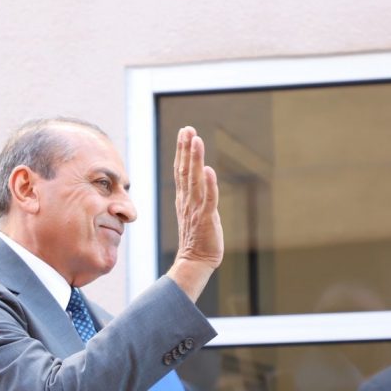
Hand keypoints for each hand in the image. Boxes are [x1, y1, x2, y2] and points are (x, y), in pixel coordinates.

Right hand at [167, 126, 222, 301]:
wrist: (196, 261)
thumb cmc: (198, 239)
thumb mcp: (194, 213)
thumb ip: (196, 196)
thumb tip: (201, 179)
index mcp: (184, 199)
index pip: (181, 170)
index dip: (182, 151)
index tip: (184, 132)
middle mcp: (187, 201)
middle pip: (185, 170)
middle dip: (186, 149)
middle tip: (187, 129)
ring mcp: (195, 210)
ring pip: (194, 181)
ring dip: (195, 160)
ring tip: (196, 140)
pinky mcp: (206, 219)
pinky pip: (208, 200)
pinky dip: (209, 185)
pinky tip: (209, 171)